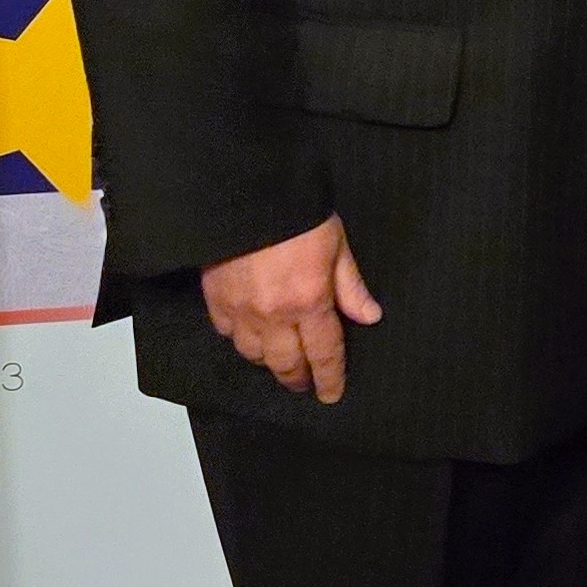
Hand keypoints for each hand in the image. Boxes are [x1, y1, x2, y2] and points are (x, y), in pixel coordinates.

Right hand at [202, 215, 382, 401]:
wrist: (246, 193)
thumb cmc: (297, 214)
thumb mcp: (336, 244)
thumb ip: (351, 285)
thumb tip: (370, 316)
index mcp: (309, 302)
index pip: (323, 353)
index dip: (329, 378)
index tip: (331, 394)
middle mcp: (274, 316)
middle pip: (286, 364)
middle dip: (298, 378)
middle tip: (305, 384)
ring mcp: (241, 311)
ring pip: (254, 355)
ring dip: (269, 362)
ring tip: (280, 361)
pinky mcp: (215, 300)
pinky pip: (228, 333)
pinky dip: (240, 339)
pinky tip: (249, 335)